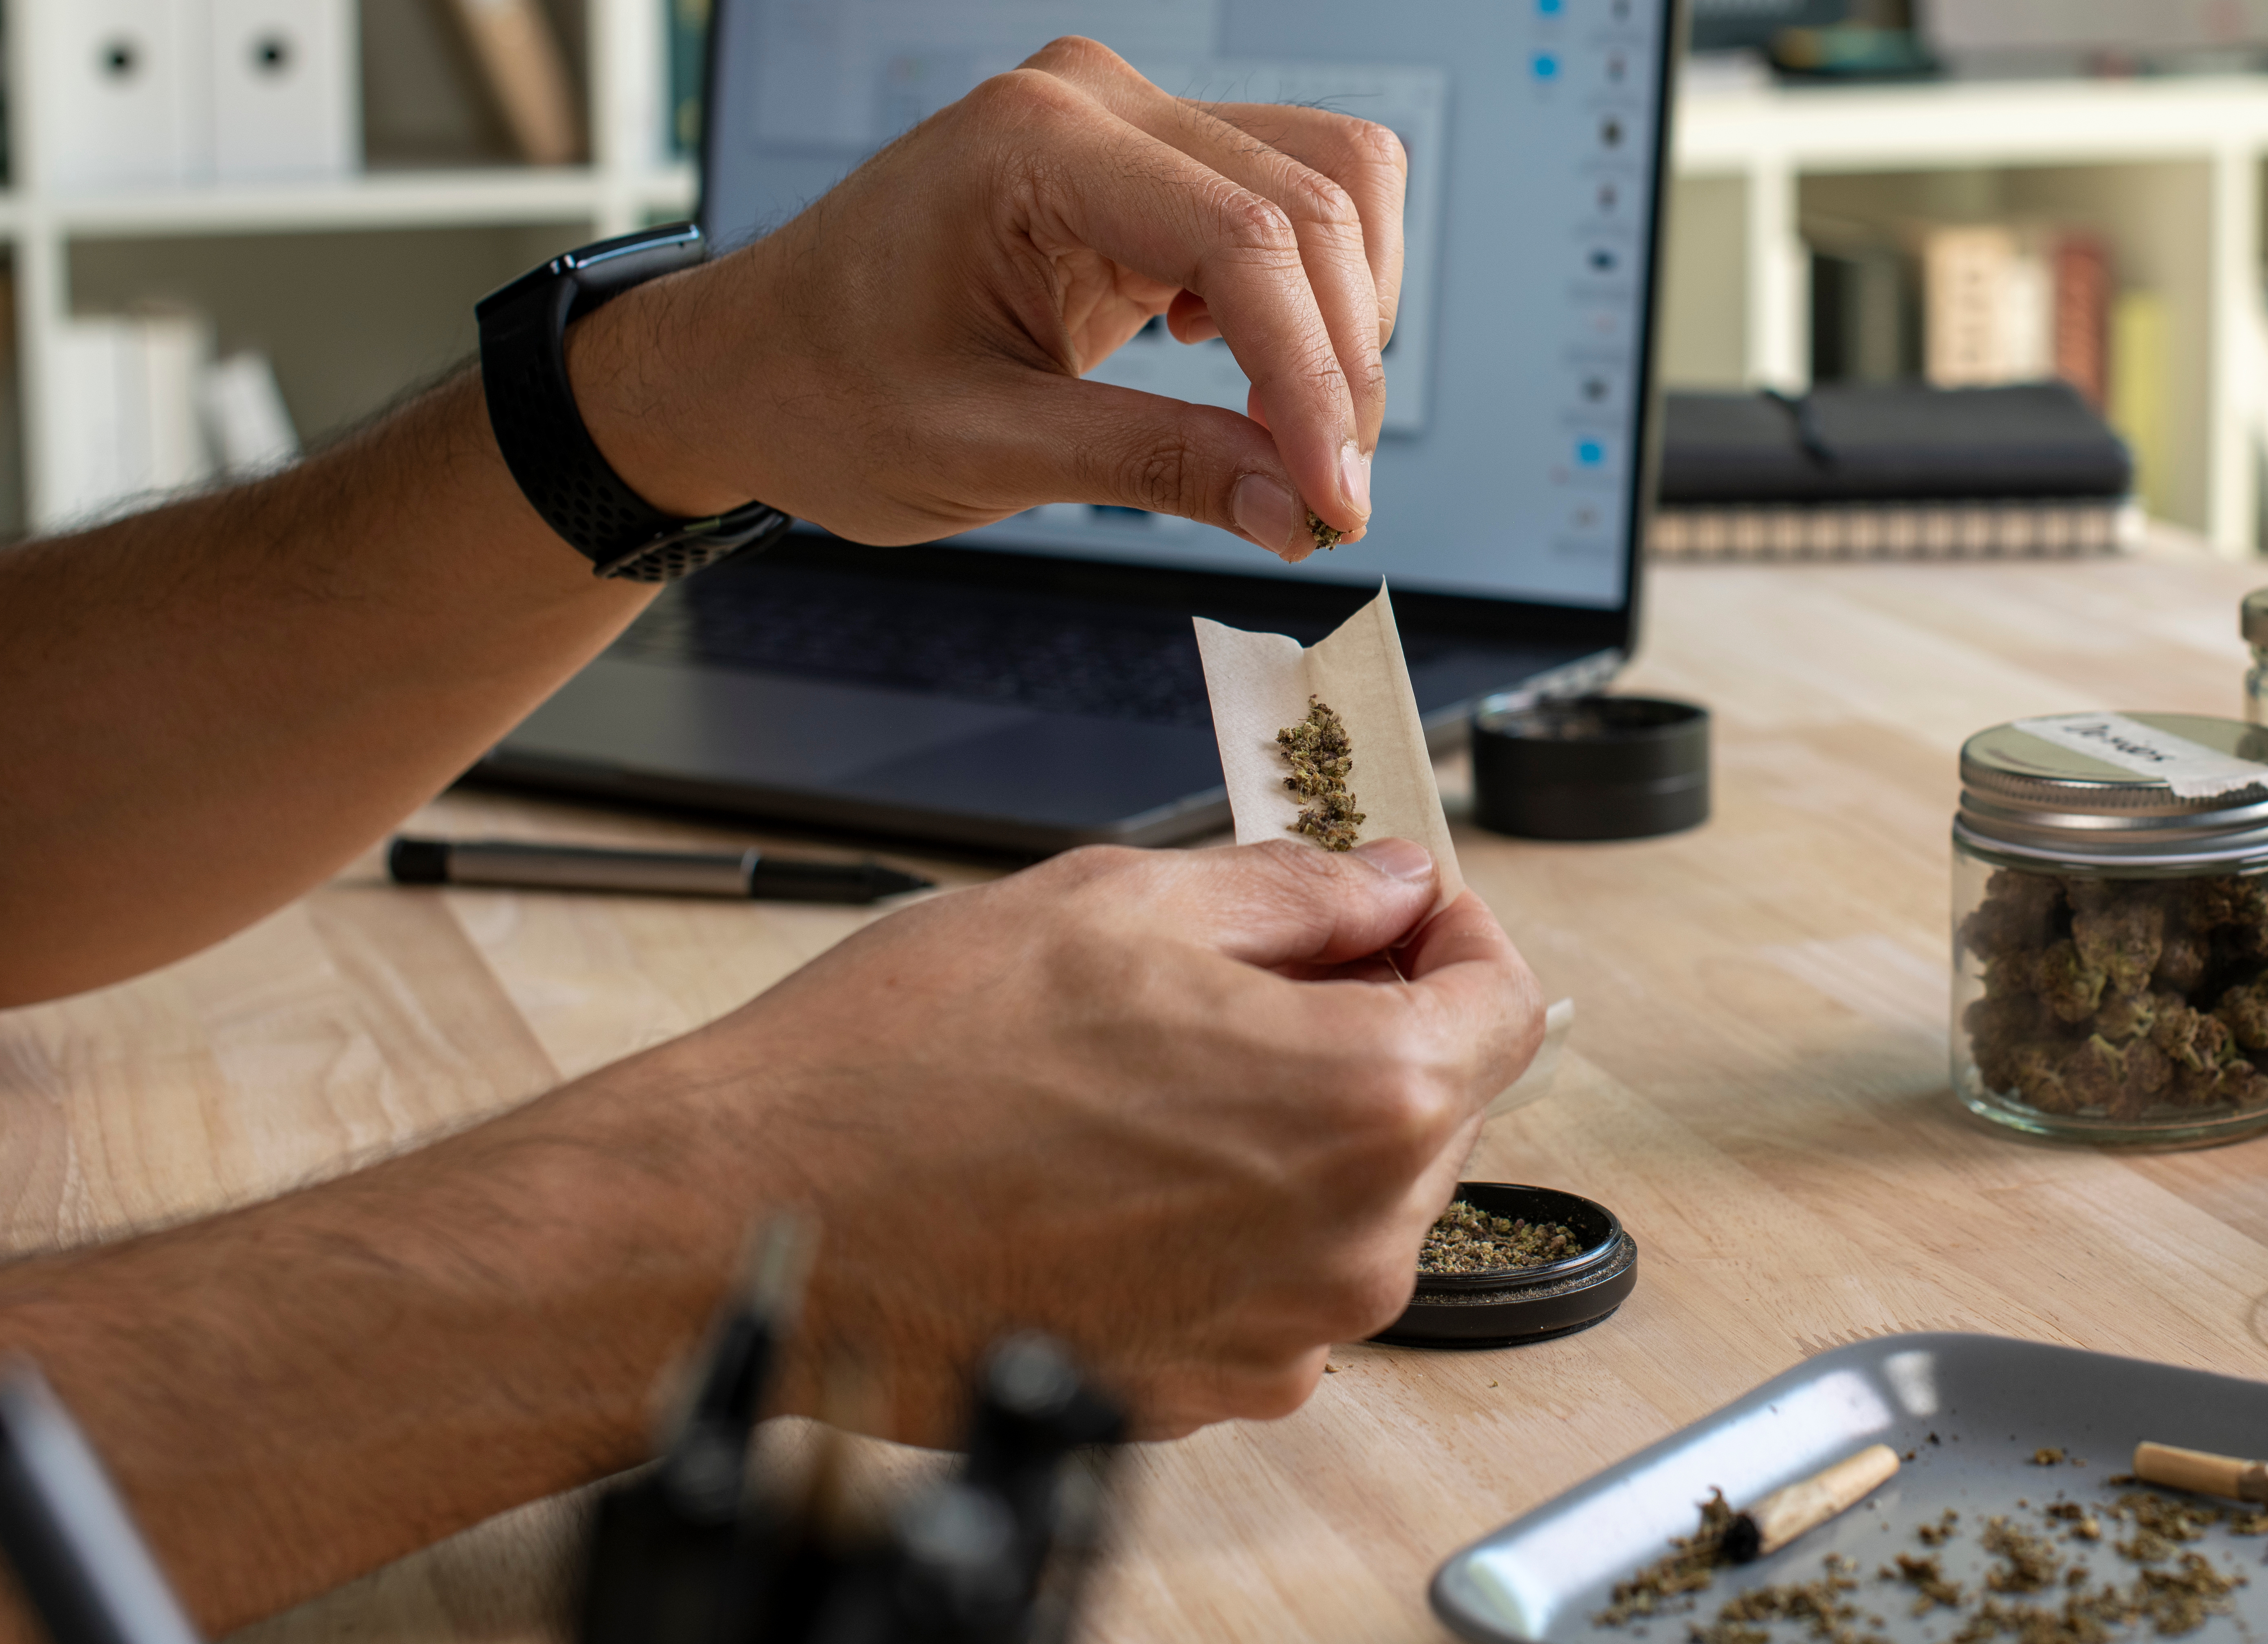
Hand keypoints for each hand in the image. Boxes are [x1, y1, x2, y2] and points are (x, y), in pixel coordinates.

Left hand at [570, 38, 1406, 559]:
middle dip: (1341, 360)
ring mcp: (1126, 120)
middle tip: (1323, 494)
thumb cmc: (822, 392)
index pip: (1243, 240)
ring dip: (1343, 320)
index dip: (1312, 379)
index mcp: (1035, 141)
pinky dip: (1304, 298)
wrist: (748, 360)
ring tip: (1291, 435)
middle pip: (1315, 202)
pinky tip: (1234, 368)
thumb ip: (1155, 466)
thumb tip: (1297, 508)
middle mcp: (1095, 99)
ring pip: (1330, 186)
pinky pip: (1287, 205)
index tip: (1334, 498)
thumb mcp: (980, 451)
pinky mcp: (1147, 162)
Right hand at [641, 837, 1542, 1438]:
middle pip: (1435, 1102)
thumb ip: (1295, 893)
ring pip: (1355, 1194)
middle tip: (1247, 967)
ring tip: (1151, 1066)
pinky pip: (1275, 1275)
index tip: (1396, 902)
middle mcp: (1348, 1241)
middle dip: (1367, 1019)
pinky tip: (1120, 1160)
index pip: (1503, 1002)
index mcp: (1359, 1101)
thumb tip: (1385, 881)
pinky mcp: (1206, 1386)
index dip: (1453, 930)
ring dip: (1293, 1118)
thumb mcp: (1123, 901)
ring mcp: (1281, 1333)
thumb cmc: (913, 1068)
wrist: (764, 1218)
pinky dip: (1231, 1211)